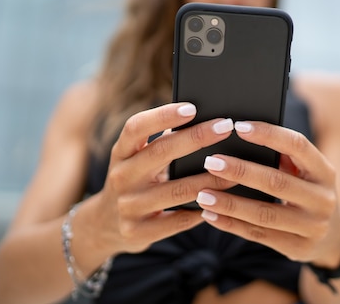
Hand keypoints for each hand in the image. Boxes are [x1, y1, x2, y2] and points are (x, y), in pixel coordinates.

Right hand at [94, 103, 236, 254]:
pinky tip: (222, 203)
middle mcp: (121, 176)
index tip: (192, 108)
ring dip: (209, 179)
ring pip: (176, 190)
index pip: (136, 127)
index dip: (162, 115)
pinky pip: (178, 221)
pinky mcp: (137, 232)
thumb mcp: (138, 159)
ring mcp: (127, 206)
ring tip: (235, 169)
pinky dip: (201, 211)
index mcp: (121, 152)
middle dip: (197, 138)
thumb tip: (205, 119)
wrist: (104, 225)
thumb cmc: (136, 180)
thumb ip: (163, 142)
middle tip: (226, 127)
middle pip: (161, 152)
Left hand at [195, 121, 339, 267]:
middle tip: (211, 162)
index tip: (238, 126)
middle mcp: (323, 199)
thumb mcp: (305, 172)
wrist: (332, 236)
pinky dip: (231, 224)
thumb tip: (239, 135)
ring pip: (264, 213)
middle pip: (277, 182)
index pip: (298, 146)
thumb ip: (283, 156)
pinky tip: (210, 214)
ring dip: (230, 203)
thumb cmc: (306, 190)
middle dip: (241, 171)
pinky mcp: (298, 248)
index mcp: (325, 171)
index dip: (269, 134)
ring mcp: (313, 227)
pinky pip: (258, 235)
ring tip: (203, 194)